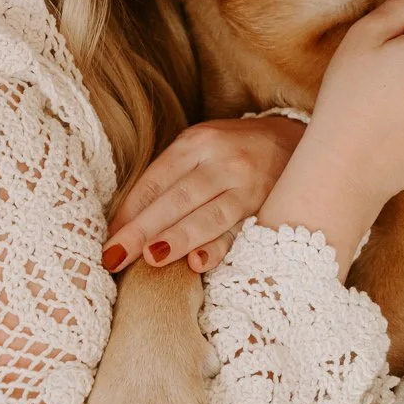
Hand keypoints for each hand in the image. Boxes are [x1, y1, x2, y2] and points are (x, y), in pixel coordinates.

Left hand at [102, 114, 306, 273]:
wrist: (296, 140)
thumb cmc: (234, 152)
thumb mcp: (202, 150)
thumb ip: (171, 180)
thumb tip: (127, 224)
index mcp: (196, 143)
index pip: (155, 180)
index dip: (129, 211)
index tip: (107, 240)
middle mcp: (221, 160)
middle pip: (176, 198)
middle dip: (142, 230)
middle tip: (113, 257)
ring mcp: (247, 184)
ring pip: (208, 215)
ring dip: (178, 238)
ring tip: (150, 258)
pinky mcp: (268, 207)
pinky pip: (239, 232)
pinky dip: (218, 248)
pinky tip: (198, 263)